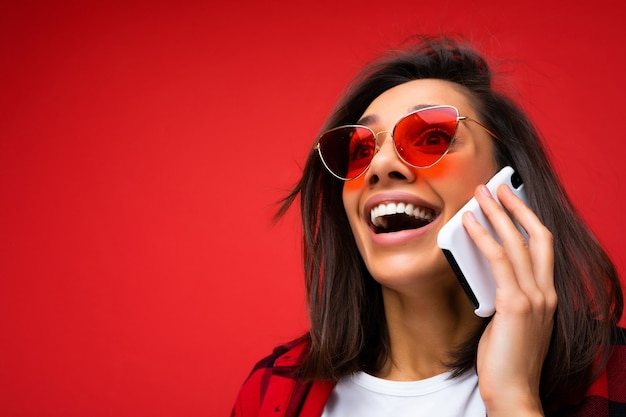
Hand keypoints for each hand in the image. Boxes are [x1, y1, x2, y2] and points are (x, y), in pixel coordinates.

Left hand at [462, 183, 556, 416]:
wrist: (514, 393)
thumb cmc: (507, 359)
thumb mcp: (509, 320)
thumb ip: (503, 293)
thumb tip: (482, 269)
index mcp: (547, 296)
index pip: (542, 247)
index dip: (528, 219)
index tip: (512, 201)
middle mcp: (546, 293)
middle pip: (537, 235)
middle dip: (518, 206)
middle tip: (498, 186)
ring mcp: (534, 298)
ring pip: (517, 242)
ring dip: (497, 213)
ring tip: (480, 194)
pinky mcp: (515, 305)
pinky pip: (498, 260)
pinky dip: (483, 237)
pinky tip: (469, 223)